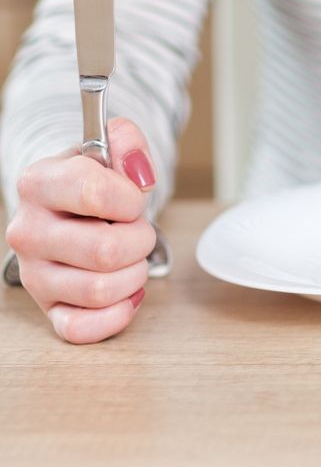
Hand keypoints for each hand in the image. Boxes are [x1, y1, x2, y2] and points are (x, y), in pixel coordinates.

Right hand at [5, 118, 156, 343]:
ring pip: (102, 290)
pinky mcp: (48, 308)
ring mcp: (34, 274)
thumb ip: (127, 142)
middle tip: (135, 230)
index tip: (133, 198)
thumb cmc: (94, 184)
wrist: (71, 209)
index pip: (95, 193)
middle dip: (140, 240)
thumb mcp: (109, 151)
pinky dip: (116, 315)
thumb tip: (139, 172)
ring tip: (129, 258)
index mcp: (38, 184)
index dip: (131, 198)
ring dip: (134, 274)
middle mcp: (28, 232)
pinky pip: (81, 330)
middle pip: (106, 250)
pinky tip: (126, 293)